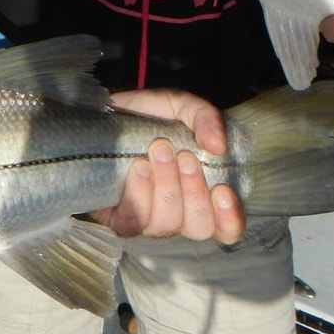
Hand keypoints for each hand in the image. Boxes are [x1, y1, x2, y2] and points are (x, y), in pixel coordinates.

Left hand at [89, 89, 244, 244]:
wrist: (103, 111)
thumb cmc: (148, 114)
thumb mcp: (180, 105)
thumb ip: (205, 117)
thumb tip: (218, 146)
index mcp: (200, 193)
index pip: (226, 228)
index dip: (229, 219)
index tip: (222, 191)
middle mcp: (176, 212)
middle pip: (197, 228)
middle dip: (194, 192)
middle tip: (184, 156)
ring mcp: (146, 217)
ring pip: (166, 225)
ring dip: (167, 188)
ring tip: (159, 150)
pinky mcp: (114, 216)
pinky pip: (131, 223)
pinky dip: (139, 196)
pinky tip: (140, 168)